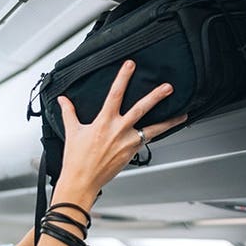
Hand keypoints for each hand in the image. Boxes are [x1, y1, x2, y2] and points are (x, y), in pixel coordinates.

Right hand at [55, 60, 186, 197]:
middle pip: (141, 108)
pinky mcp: (132, 153)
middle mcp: (118, 130)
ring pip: (153, 129)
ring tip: (182, 115)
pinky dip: (156, 134)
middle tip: (168, 88)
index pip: (115, 94)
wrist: (82, 180)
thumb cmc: (76, 159)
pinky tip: (165, 130)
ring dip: (169, 121)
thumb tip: (63, 100)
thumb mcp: (72, 132)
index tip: (130, 65)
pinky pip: (147, 140)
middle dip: (155, 96)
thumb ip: (68, 112)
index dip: (123, 77)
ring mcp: (127, 142)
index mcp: (103, 122)